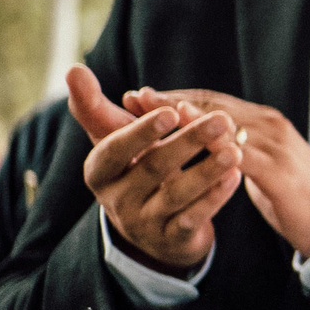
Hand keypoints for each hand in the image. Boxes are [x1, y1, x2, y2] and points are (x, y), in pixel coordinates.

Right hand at [64, 65, 237, 272]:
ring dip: (207, 171)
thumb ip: (94, 107)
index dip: (140, 131)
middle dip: (189, 142)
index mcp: (99, 172)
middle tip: (222, 119)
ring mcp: (142, 222)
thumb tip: (74, 69)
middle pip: (152, 168)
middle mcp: (116, 199)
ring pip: (176, 195)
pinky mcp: (170, 240)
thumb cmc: (132, 168)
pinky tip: (234, 177)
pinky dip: (214, 197)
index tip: (169, 110)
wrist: (150, 227)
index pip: (114, 149)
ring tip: (235, 150)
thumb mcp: (114, 141)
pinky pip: (193, 218)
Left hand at [130, 89, 309, 259]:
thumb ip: (239, 151)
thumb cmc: (295, 197)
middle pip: (213, 105)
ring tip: (150, 112)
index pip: (214, 101)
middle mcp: (270, 125)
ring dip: (183, 116)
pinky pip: (237, 154)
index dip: (176, 96)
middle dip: (171, 100)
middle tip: (136, 95)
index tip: (142, 95)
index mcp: (265, 123)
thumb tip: (209, 145)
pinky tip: (184, 144)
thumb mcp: (262, 167)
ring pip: (223, 123)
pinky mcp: (278, 170)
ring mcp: (276, 145)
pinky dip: (209, 145)